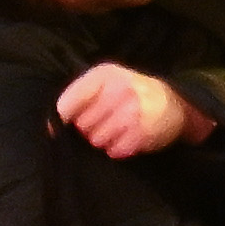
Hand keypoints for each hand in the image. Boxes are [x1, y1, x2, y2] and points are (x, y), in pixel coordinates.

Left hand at [53, 61, 191, 160]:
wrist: (174, 103)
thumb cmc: (131, 92)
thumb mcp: (106, 82)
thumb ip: (78, 98)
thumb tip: (51, 126)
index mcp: (104, 75)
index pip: (67, 103)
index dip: (65, 117)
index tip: (72, 120)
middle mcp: (118, 90)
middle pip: (82, 125)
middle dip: (90, 128)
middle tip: (106, 121)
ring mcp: (132, 112)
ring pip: (96, 140)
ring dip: (104, 140)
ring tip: (118, 129)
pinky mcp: (142, 132)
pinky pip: (114, 151)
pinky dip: (118, 149)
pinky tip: (128, 137)